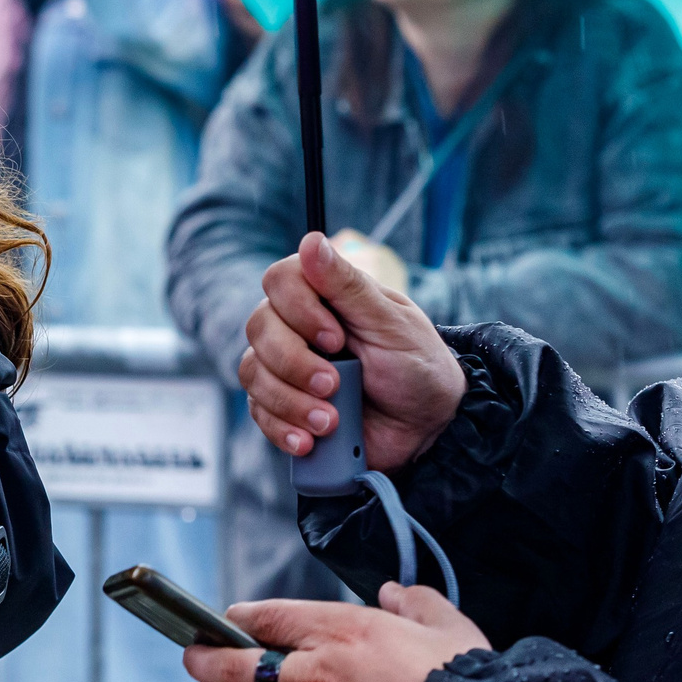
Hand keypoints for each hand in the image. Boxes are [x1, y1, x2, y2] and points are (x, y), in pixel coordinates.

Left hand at [184, 584, 488, 681]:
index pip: (268, 617)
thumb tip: (395, 595)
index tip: (229, 620)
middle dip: (207, 661)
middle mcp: (313, 674)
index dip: (244, 618)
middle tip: (193, 657)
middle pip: (237, 666)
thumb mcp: (450, 629)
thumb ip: (417, 605)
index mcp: (340, 631)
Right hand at [239, 231, 464, 470]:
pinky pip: (260, 412)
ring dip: (289, 401)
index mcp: (324, 295)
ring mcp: (286, 367)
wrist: (427, 427)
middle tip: (334, 385)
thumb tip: (311, 239)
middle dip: (293, 363)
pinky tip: (310, 441)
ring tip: (330, 422)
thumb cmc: (417, 365)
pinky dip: (282, 429)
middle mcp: (297, 326)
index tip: (336, 339)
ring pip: (253, 372)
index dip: (298, 309)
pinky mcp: (283, 405)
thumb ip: (348, 285)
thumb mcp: (391, 324)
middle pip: (259, 328)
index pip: (279, 281)